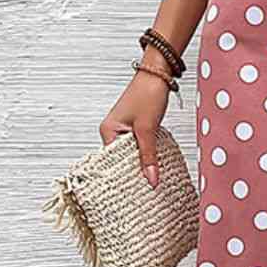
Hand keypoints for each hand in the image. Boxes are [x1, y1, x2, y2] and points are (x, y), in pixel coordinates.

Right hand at [99, 63, 171, 188]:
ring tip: (150, 181)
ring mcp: (124, 130)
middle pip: (122, 160)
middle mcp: (113, 131)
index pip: (112, 162)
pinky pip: (139, 147)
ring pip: (132, 154)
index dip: (124, 176)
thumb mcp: (148, 128)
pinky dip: (147, 154)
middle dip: (134, 172)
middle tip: (145, 190)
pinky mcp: (136, 128)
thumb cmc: (148, 93)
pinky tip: (154, 164)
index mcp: (108, 131)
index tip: (135, 192)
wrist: (158, 73)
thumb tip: (151, 180)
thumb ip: (149, 155)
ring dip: (142, 163)